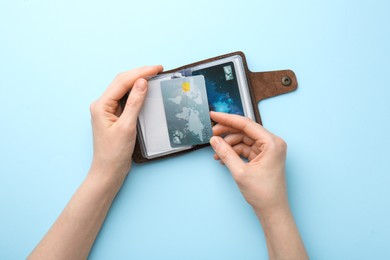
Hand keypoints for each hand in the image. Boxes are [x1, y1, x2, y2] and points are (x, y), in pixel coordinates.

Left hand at [89, 66, 162, 180]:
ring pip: (123, 88)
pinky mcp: (114, 115)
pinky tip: (145, 89)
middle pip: (121, 81)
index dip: (141, 72)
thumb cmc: (114, 153)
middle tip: (158, 69)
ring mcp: (108, 109)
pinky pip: (125, 98)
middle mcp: (102, 104)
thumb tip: (142, 82)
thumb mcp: (127, 127)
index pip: (123, 82)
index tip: (157, 68)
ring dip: (138, 80)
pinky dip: (136, 91)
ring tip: (154, 75)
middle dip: (140, 72)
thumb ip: (134, 103)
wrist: (108, 171)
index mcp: (101, 105)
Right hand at [209, 111, 287, 214]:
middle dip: (227, 133)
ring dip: (229, 144)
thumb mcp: (240, 172)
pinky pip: (245, 149)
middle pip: (245, 130)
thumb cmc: (264, 193)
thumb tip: (214, 140)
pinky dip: (234, 152)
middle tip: (212, 135)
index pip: (246, 124)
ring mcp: (268, 150)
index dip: (228, 119)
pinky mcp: (263, 157)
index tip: (214, 115)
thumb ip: (226, 153)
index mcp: (272, 143)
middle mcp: (272, 143)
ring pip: (244, 139)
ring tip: (216, 152)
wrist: (272, 211)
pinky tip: (223, 157)